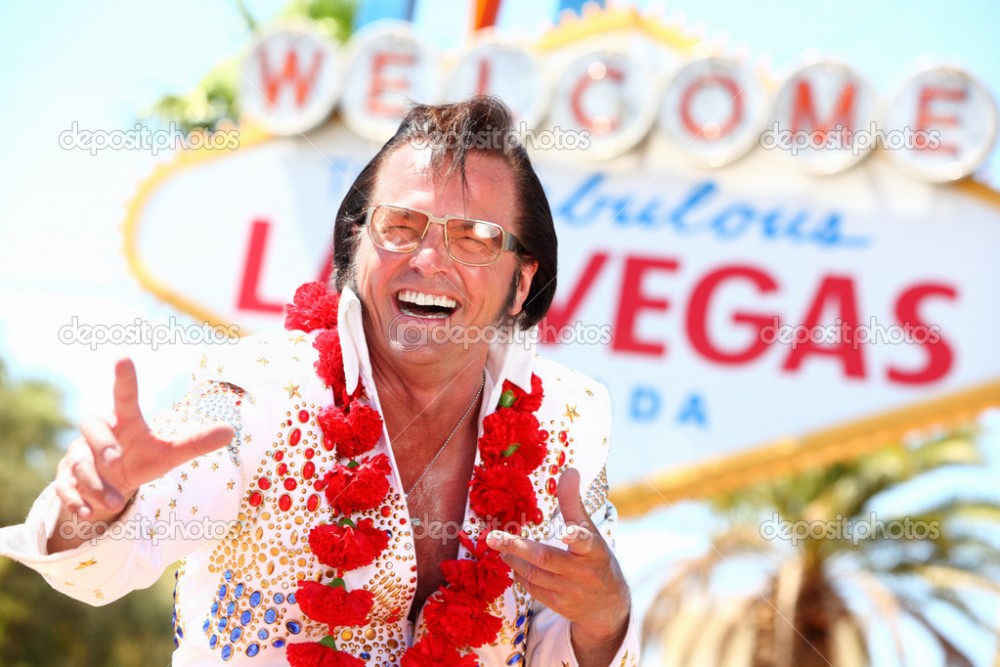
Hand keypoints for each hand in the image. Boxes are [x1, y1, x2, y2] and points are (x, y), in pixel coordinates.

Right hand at [53, 358, 234, 525]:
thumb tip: (230, 431)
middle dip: (102, 443)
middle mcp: (98, 433)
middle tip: (115, 460)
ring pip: (79, 464)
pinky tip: (86, 512)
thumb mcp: (170, 454)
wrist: (112, 488)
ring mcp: (79, 455)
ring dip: (95, 484)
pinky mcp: (67, 479)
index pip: (124, 396)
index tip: (124, 357)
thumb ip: (195, 442)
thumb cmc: (142, 460)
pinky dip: (75, 500)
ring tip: (115, 502)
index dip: (124, 378)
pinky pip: (64, 487)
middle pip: (91, 425)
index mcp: (125, 421)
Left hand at [485, 467, 630, 664]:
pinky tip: (512, 562)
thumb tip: (570, 471)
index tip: (565, 532)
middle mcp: (582, 573)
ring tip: (498, 544)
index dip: (575, 536)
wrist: (608, 605)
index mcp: (594, 551)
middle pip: (545, 559)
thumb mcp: (591, 531)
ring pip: (533, 574)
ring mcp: (570, 592)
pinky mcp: (559, 605)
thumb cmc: (596, 559)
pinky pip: (532, 588)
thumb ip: (575, 503)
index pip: (585, 541)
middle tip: (492, 538)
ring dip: (513, 558)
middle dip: (517, 547)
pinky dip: (519, 574)